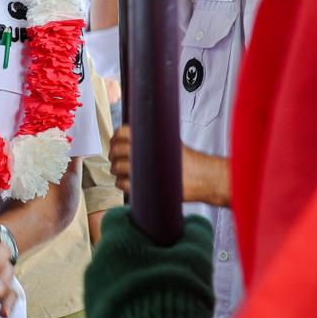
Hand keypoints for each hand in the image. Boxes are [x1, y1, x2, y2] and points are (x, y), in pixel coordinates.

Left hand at [84, 208, 213, 317]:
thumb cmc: (178, 293)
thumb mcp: (196, 256)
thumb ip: (196, 231)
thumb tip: (194, 222)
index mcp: (116, 242)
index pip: (117, 217)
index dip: (137, 221)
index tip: (157, 232)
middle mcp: (96, 265)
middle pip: (115, 249)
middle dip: (136, 254)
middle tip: (164, 267)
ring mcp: (90, 295)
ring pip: (110, 278)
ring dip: (130, 282)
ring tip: (158, 297)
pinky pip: (109, 305)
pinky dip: (125, 307)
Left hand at [110, 126, 229, 206]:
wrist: (204, 177)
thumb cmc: (188, 162)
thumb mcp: (171, 143)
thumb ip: (153, 140)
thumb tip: (132, 140)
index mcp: (152, 138)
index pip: (124, 131)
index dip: (115, 138)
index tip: (115, 143)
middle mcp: (147, 150)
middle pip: (117, 149)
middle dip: (113, 155)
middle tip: (115, 159)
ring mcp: (145, 169)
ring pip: (117, 167)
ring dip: (115, 170)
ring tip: (120, 172)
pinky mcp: (146, 185)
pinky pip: (123, 184)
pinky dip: (121, 183)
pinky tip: (125, 183)